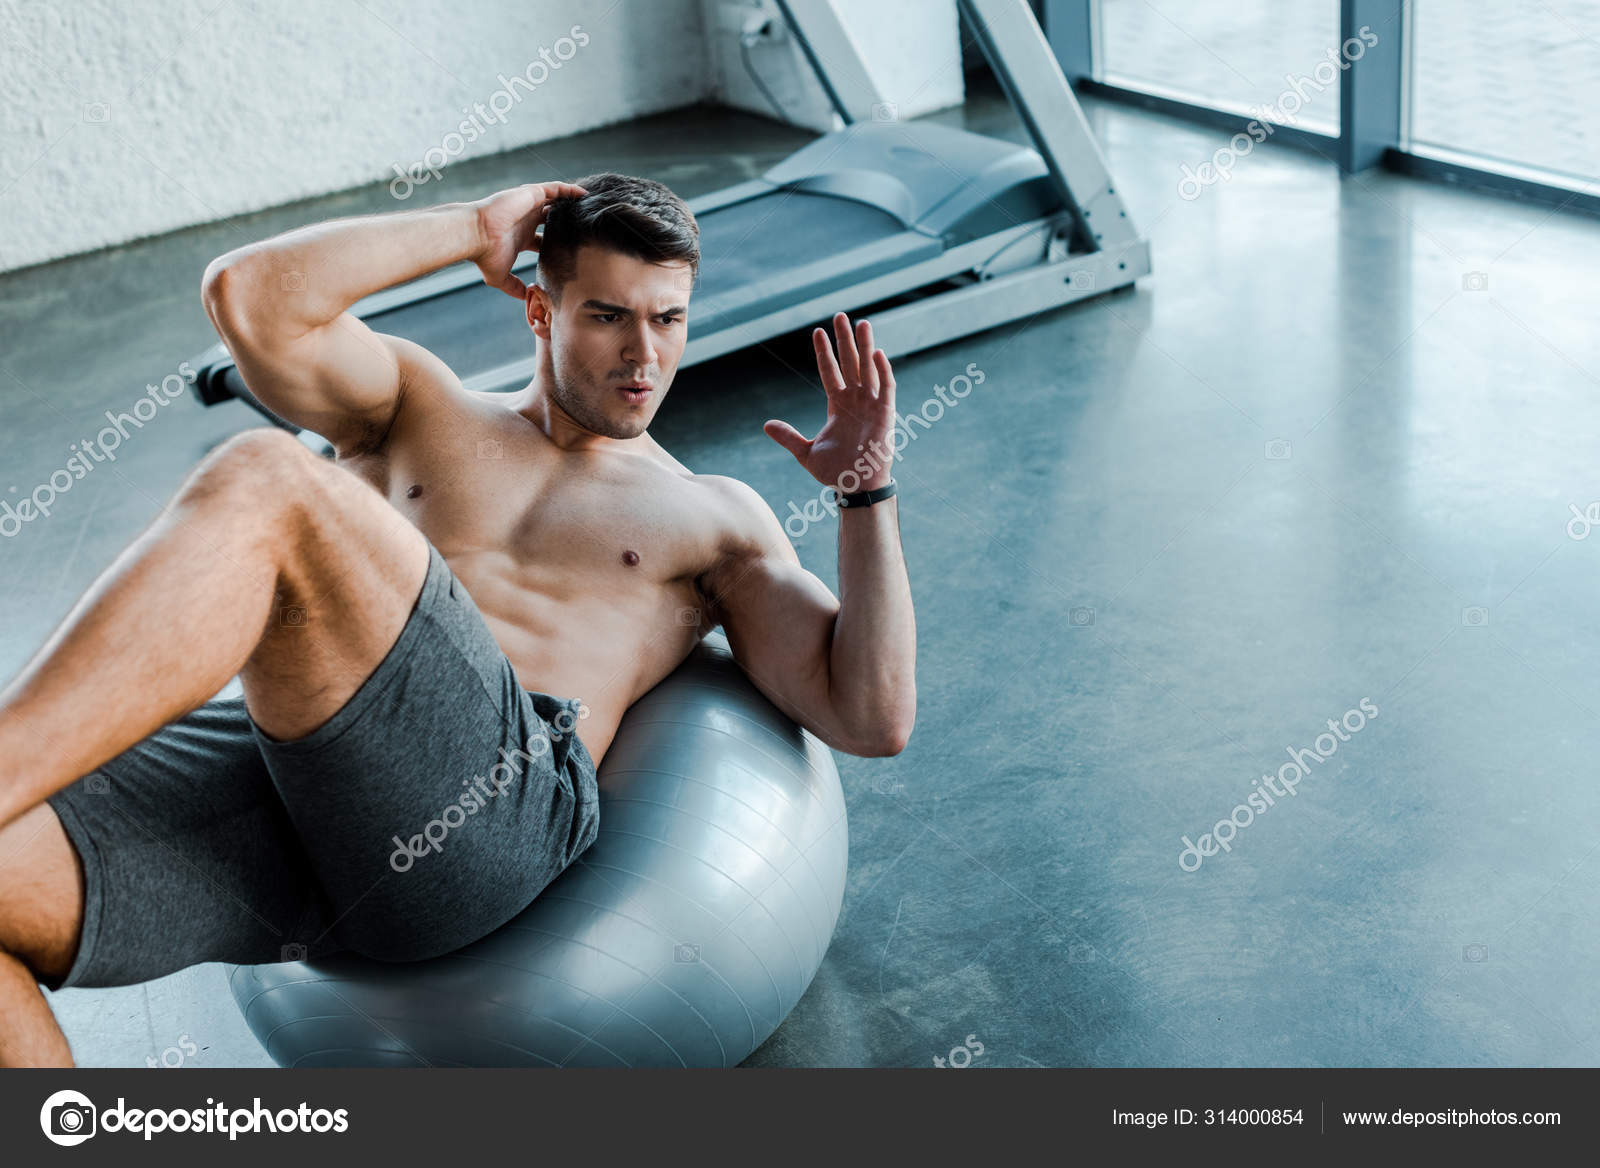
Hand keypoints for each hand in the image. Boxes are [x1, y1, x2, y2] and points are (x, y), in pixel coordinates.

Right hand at [472, 181, 587, 298]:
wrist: (476, 235)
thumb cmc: (484, 255)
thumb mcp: (500, 277)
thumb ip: (514, 287)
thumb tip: (526, 297)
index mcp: (521, 236)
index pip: (544, 238)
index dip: (557, 241)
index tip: (573, 248)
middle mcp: (526, 220)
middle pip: (552, 218)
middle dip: (566, 221)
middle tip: (586, 227)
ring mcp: (528, 206)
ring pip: (555, 200)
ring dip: (570, 203)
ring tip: (589, 206)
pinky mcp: (530, 194)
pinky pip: (555, 189)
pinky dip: (569, 190)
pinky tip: (583, 195)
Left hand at [765, 313, 896, 492]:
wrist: (856, 487)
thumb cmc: (836, 472)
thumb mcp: (806, 452)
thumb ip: (788, 436)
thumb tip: (766, 425)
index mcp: (838, 405)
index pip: (830, 371)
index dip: (824, 352)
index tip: (817, 332)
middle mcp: (855, 400)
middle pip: (850, 362)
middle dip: (845, 340)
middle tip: (840, 315)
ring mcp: (871, 405)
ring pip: (868, 369)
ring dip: (865, 346)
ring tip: (861, 323)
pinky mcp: (886, 414)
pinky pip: (886, 388)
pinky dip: (882, 371)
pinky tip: (876, 352)